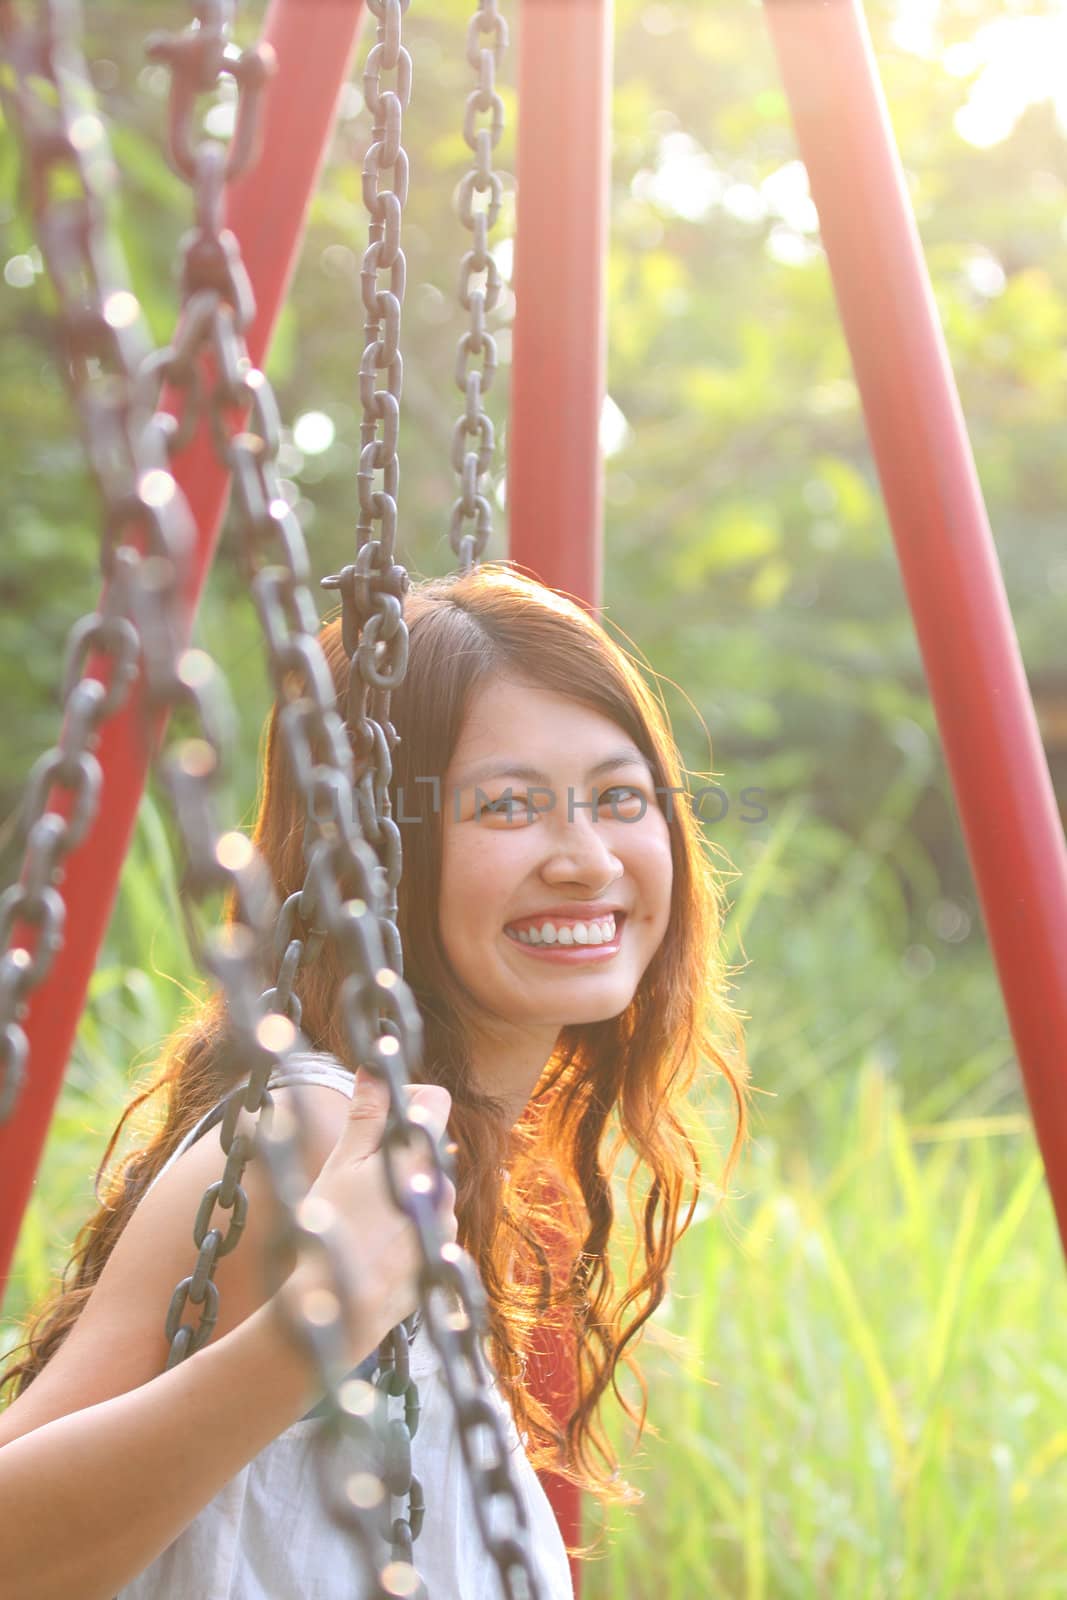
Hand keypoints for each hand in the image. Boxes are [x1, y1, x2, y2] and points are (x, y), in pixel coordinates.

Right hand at [274, 1069, 456, 1369]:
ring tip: (360, 1217)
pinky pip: (427, 1226)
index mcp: (420, 1158)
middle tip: (355, 1176)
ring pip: (427, 1188)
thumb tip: (375, 1066)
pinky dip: (405, 1226)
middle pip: (427, 1147)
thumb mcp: (343, 1164)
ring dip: (402, 1191)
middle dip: (397, 1152)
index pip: (434, 1102)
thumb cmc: (334, 1231)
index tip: (375, 1119)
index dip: (404, 1100)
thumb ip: (367, 1114)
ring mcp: (444, 1227)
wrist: (341, 1312)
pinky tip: (373, 1244)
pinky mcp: (439, 1260)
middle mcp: (442, 1189)